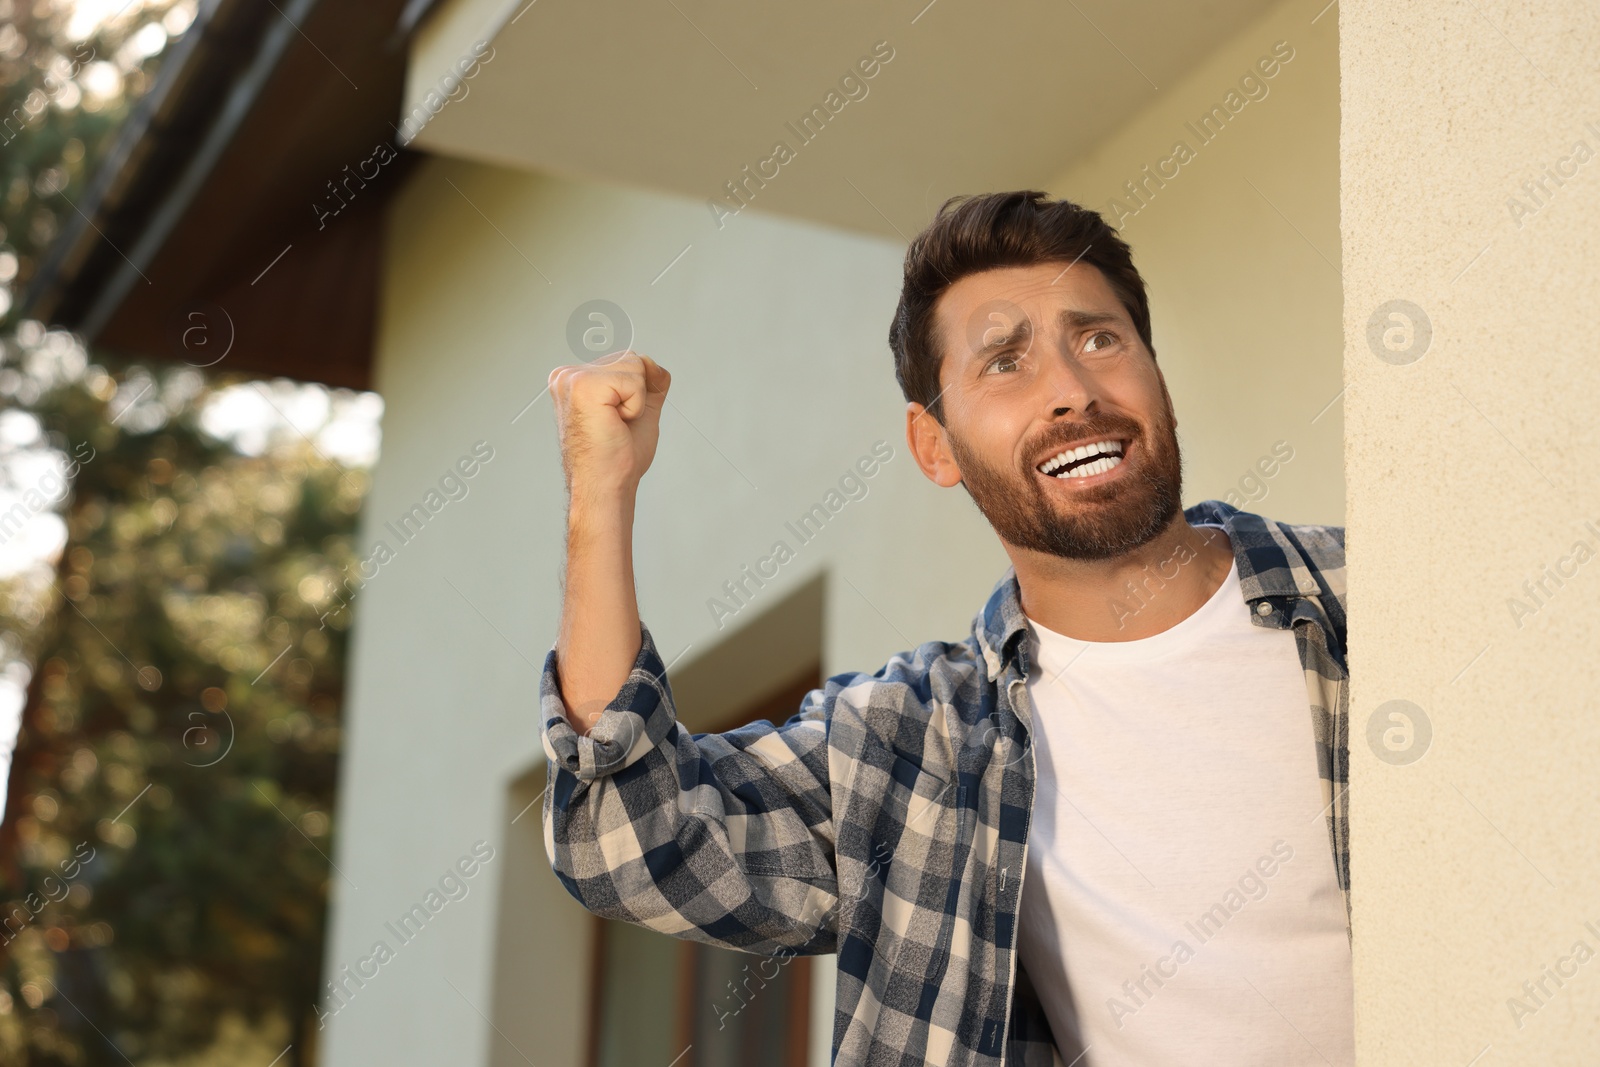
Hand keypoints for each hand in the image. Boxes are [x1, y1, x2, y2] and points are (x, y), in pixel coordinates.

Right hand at [548, 350, 670, 499]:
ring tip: (613, 424)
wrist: (605, 484)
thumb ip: (649, 383)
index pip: (626, 361)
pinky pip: (635, 380)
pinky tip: (614, 423)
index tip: (615, 420)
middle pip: (632, 359)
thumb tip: (654, 365)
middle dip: (637, 395)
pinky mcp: (583, 385)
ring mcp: (571, 378)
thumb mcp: (641, 410)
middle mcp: (567, 375)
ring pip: (635, 365)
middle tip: (615, 424)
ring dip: (636, 402)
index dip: (636, 393)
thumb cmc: (616, 457)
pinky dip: (635, 406)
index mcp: (574, 380)